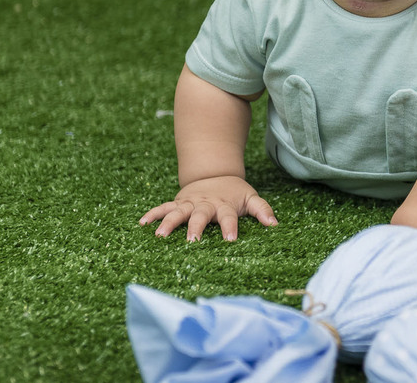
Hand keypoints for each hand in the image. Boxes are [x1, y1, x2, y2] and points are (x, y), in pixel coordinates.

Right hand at [140, 175, 276, 241]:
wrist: (215, 174)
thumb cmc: (234, 193)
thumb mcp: (251, 198)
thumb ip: (262, 210)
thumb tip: (274, 224)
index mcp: (224, 205)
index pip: (228, 217)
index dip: (230, 227)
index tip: (230, 240)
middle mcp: (205, 204)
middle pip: (200, 215)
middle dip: (195, 228)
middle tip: (192, 242)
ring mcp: (189, 203)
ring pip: (178, 212)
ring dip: (168, 223)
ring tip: (159, 236)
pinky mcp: (178, 203)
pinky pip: (163, 207)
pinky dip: (153, 214)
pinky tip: (142, 223)